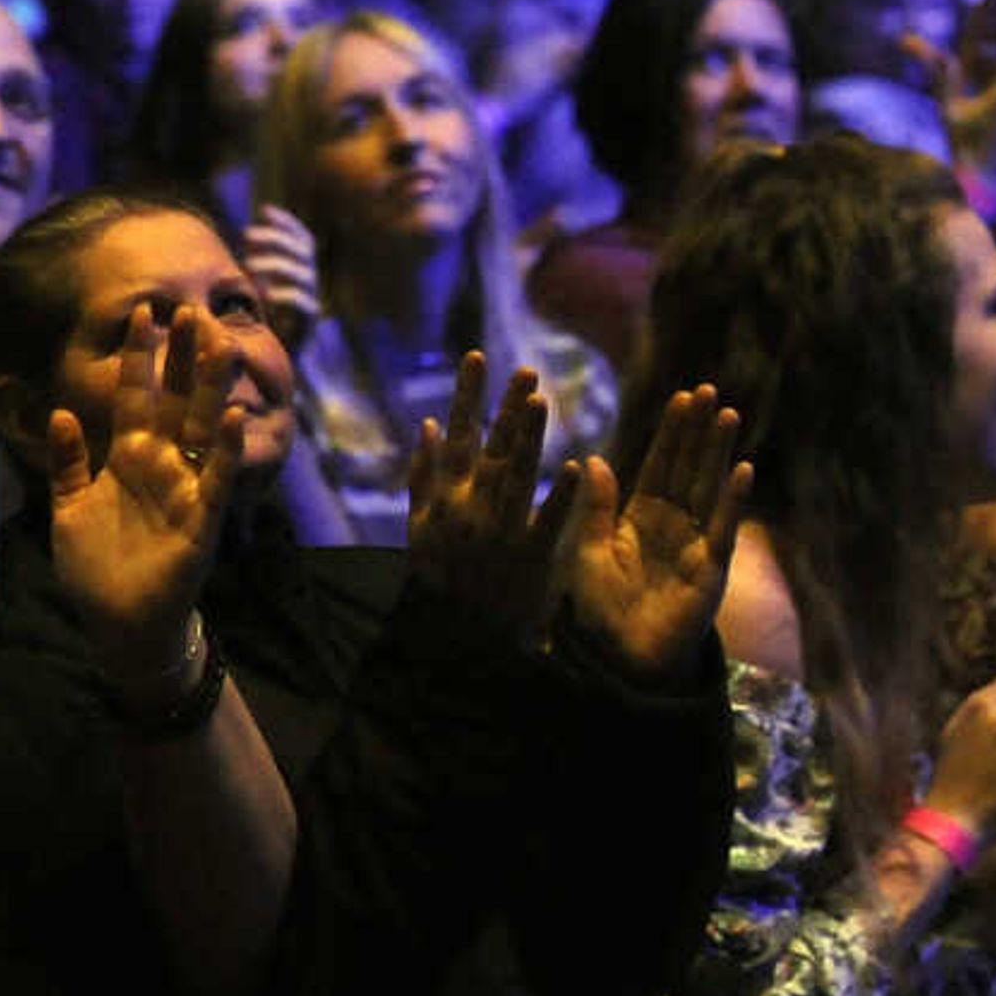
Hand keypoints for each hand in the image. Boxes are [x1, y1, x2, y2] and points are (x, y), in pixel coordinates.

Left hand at [47, 303, 249, 696]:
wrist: (118, 622)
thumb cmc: (95, 566)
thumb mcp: (68, 506)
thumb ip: (67, 461)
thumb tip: (58, 412)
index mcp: (128, 456)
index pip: (135, 393)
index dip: (138, 355)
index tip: (142, 311)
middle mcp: (161, 464)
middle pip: (175, 398)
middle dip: (183, 356)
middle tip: (192, 309)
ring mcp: (184, 489)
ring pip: (201, 427)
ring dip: (211, 387)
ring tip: (220, 343)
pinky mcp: (200, 521)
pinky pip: (214, 478)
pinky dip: (222, 449)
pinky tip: (231, 416)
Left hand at [244, 202, 324, 340]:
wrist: (277, 360)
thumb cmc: (263, 318)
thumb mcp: (255, 286)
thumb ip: (254, 263)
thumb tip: (242, 235)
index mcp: (300, 269)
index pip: (302, 239)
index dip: (287, 222)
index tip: (264, 210)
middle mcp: (309, 282)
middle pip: (303, 251)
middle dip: (275, 238)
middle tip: (246, 235)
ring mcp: (311, 301)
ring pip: (303, 274)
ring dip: (275, 264)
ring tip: (248, 265)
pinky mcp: (308, 324)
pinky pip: (304, 304)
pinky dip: (286, 295)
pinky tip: (266, 294)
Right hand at [403, 350, 578, 639]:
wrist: (456, 639)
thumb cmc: (439, 578)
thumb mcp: (420, 527)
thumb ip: (424, 475)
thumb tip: (430, 423)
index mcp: (445, 499)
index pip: (456, 436)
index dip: (467, 395)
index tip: (477, 356)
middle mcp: (469, 509)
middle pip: (489, 448)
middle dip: (505, 406)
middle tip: (526, 369)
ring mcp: (498, 532)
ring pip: (514, 475)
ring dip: (527, 437)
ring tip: (541, 400)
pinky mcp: (528, 558)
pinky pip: (546, 521)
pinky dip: (560, 494)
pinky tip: (575, 465)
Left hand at [556, 383, 751, 685]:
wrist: (618, 659)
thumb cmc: (599, 610)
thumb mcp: (589, 552)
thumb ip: (596, 508)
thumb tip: (593, 458)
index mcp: (640, 517)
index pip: (660, 465)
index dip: (671, 433)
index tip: (680, 397)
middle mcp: (672, 526)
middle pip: (688, 468)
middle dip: (697, 431)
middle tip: (708, 391)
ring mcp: (695, 545)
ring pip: (708, 489)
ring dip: (718, 453)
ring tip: (728, 415)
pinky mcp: (710, 570)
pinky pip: (723, 529)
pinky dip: (733, 500)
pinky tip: (742, 470)